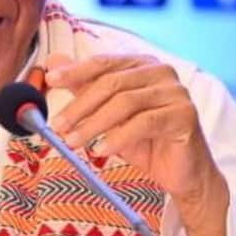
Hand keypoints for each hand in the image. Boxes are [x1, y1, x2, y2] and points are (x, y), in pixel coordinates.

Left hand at [45, 53, 229, 235]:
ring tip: (73, 142)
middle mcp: (161, 72)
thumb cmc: (145, 141)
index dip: (75, 71)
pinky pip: (144, 123)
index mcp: (142, 64)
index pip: (104, 63)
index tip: (50, 80)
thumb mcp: (108, 115)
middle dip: (80, 105)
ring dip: (93, 124)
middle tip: (57, 125)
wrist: (181, 173)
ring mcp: (176, 92)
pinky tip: (100, 150)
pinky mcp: (184, 115)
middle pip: (112, 82)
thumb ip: (84, 88)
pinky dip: (117, 137)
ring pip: (125, 103)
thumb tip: (53, 62)